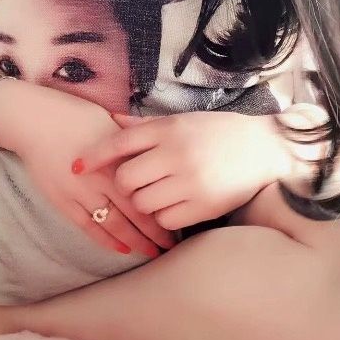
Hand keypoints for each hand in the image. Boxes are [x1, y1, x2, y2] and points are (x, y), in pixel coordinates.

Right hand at [0, 79, 175, 256]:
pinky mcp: (62, 201)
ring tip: (151, 252)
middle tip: (170, 244)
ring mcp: (80, 193)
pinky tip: (122, 249)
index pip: (146, 191)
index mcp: (116, 158)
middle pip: (134, 212)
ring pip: (113, 224)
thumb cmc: (74, 115)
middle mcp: (101, 179)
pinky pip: (87, 226)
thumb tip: (155, 152)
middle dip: (154, 232)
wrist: (33, 121)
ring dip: (134, 241)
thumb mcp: (109, 123)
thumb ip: (131, 142)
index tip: (178, 220)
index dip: (162, 209)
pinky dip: (106, 239)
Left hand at [70, 110, 293, 229]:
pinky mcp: (204, 205)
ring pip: (143, 203)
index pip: (119, 143)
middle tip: (134, 185)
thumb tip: (110, 120)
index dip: (93, 157)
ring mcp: (190, 181)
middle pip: (126, 179)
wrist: (265, 148)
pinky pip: (165, 219)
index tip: (74, 167)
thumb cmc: (218, 132)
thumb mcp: (181, 121)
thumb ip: (145, 126)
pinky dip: (164, 217)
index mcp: (169, 129)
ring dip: (144, 203)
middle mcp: (177, 153)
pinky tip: (174, 206)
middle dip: (124, 186)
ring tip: (158, 194)